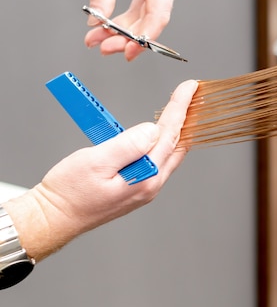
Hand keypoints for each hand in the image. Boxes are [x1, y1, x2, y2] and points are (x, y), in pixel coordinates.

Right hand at [4, 80, 197, 260]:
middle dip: (185, 117)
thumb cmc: (69, 193)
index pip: (169, 136)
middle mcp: (150, 185)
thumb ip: (127, 145)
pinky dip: (163, 142)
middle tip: (192, 95)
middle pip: (177, 145)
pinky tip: (161, 134)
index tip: (189, 88)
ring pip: (169, 153)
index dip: (179, 108)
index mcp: (144, 177)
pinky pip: (157, 160)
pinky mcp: (136, 187)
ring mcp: (144, 187)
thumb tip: (152, 130)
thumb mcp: (95, 162)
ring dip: (176, 129)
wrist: (54, 218)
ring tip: (182, 109)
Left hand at [84, 0, 184, 60]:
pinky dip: (126, 18)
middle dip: (127, 37)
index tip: (128, 50)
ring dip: (124, 30)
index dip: (144, 36)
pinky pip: (142, 7)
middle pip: (151, 20)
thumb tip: (98, 18)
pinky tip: (110, 27)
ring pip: (145, 16)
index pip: (159, 14)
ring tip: (100, 39)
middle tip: (104, 47)